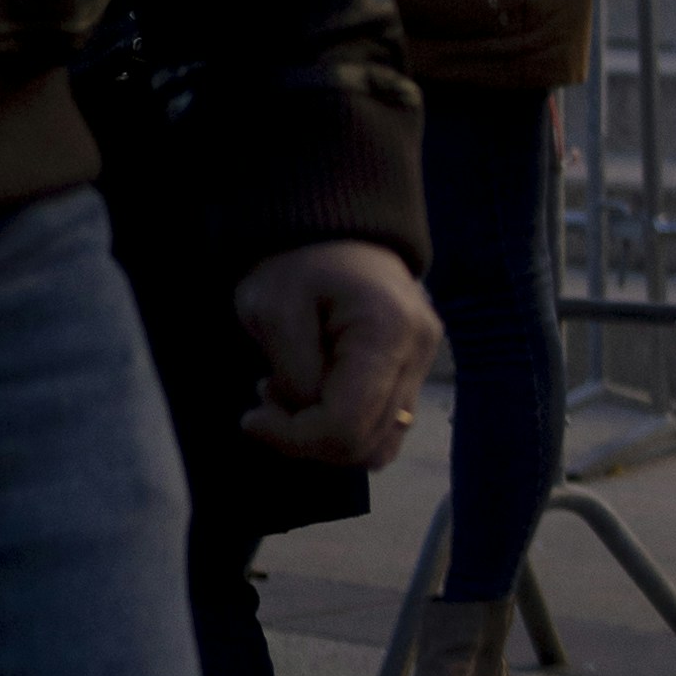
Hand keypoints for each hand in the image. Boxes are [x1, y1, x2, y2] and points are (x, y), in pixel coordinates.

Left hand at [233, 240, 441, 467]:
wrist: (332, 231)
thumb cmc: (297, 261)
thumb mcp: (273, 308)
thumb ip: (293, 373)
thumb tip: (306, 417)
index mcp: (388, 332)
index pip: (347, 426)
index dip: (295, 438)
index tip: (252, 417)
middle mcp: (419, 353)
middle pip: (367, 444)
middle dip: (307, 438)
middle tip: (267, 399)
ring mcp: (422, 364)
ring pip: (380, 445)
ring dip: (327, 438)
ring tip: (291, 394)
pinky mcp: (414, 371)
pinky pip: (383, 426)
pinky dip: (343, 426)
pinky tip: (313, 393)